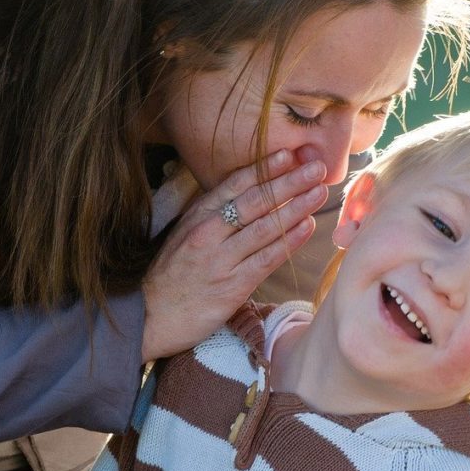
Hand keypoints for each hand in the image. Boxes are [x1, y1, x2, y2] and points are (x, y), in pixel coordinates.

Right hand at [141, 150, 326, 361]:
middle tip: (317, 168)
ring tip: (319, 192)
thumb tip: (246, 197)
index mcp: (196, 216)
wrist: (150, 316)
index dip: (264, 168)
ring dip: (296, 207)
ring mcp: (221, 259)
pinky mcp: (233, 285)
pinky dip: (289, 240)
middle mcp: (208, 232)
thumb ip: (211, 217)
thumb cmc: (171, 276)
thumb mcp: (183, 236)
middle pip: (254, 201)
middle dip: (288, 182)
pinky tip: (307, 227)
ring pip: (265, 227)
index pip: (234, 185)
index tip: (289, 154)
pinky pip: (267, 258)